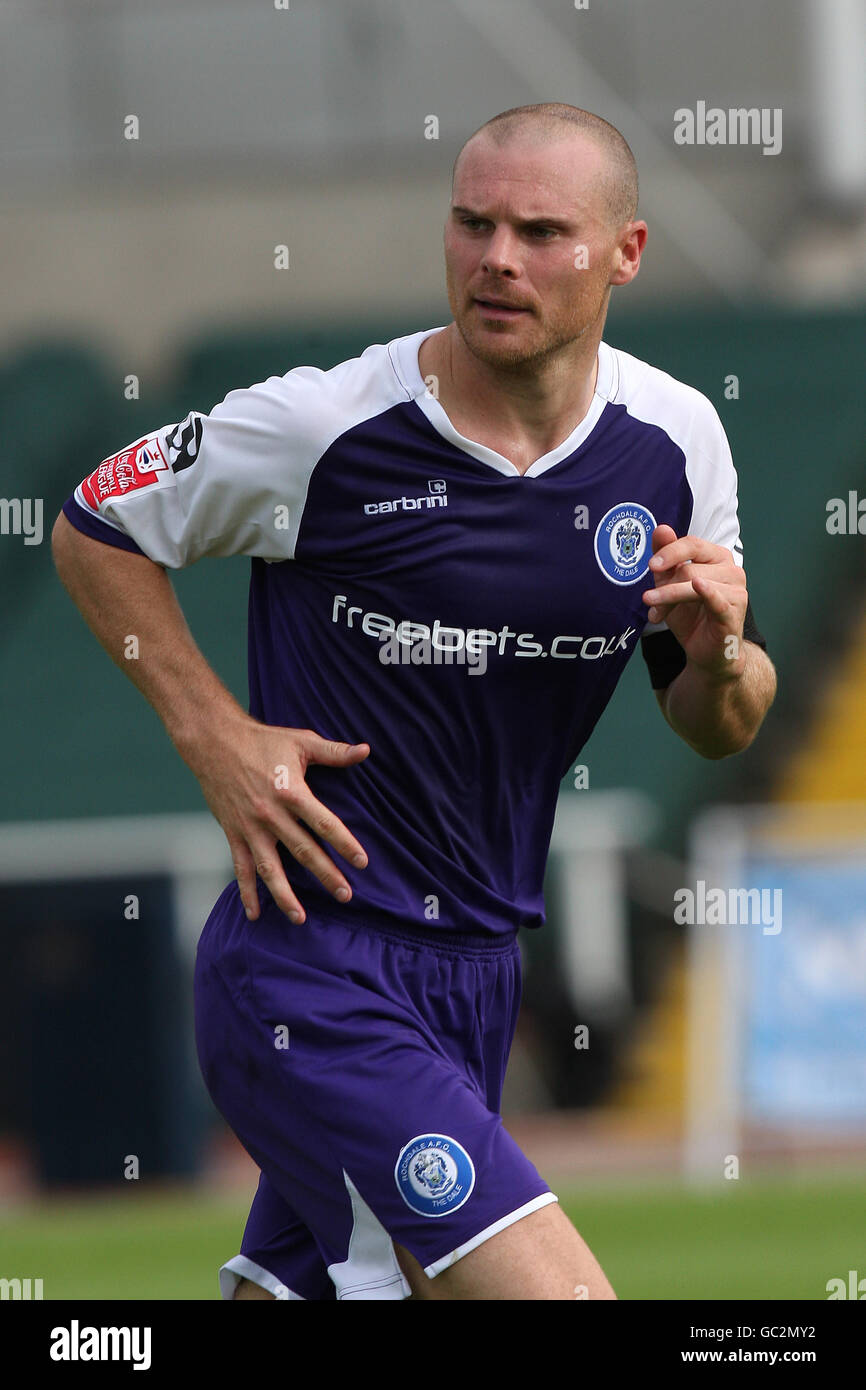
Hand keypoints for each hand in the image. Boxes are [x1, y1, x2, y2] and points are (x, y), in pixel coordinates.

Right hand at [187, 714, 369, 923]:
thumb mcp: (301, 741)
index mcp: (291, 791)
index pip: (323, 823)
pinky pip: (241, 867)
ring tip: (301, 918)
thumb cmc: (263, 741)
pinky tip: (254, 914)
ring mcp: (250, 827)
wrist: (214, 742)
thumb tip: (366, 751)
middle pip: (302, 850)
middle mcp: (270, 814)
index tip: (362, 862)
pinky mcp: (233, 833)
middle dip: (325, 875)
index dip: (344, 843)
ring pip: (270, 868)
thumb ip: (334, 752)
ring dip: (285, 895)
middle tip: (346, 896)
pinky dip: (247, 892)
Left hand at [642, 524, 747, 679]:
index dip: (670, 552)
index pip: (692, 544)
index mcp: (717, 558)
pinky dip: (707, 592)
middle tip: (648, 600)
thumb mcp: (670, 585)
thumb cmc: (691, 616)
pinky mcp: (734, 611)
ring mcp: (736, 590)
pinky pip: (716, 598)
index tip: (651, 565)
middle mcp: (731, 570)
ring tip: (655, 613)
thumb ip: (666, 558)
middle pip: (688, 568)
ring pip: (693, 583)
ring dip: (668, 599)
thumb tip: (661, 528)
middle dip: (664, 587)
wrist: (706, 652)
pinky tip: (698, 587)